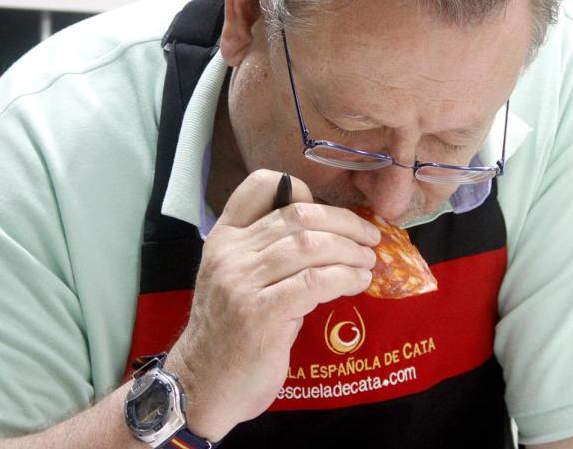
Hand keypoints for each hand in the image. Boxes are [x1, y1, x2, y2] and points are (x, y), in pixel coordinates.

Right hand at [165, 169, 379, 440]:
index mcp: (223, 238)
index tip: (327, 211)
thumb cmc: (230, 333)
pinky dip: (344, 277)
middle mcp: (230, 254)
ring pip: (309, 246)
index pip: (257, 186)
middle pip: (298, 216)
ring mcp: (242, 284)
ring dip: (349, 251)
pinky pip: (314, 282)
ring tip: (368, 261)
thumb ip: (267, 253)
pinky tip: (358, 282)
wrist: (203, 385)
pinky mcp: (260, 315)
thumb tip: (327, 233)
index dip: (299, 188)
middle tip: (370, 237)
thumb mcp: (238, 280)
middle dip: (344, 223)